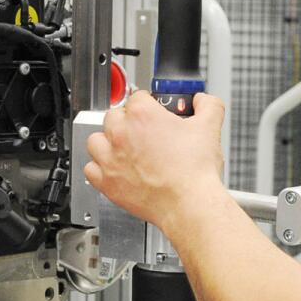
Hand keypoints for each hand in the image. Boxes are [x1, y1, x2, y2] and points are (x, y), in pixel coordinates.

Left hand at [84, 92, 226, 230]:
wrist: (188, 203)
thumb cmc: (194, 171)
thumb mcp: (209, 127)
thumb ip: (208, 105)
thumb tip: (202, 101)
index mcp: (142, 115)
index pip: (137, 97)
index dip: (148, 104)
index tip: (154, 112)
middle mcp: (121, 135)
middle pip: (113, 116)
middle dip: (127, 120)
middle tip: (141, 131)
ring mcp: (110, 159)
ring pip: (95, 139)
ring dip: (106, 141)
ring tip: (122, 147)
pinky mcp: (106, 182)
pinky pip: (90, 168)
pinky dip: (99, 167)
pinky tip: (113, 168)